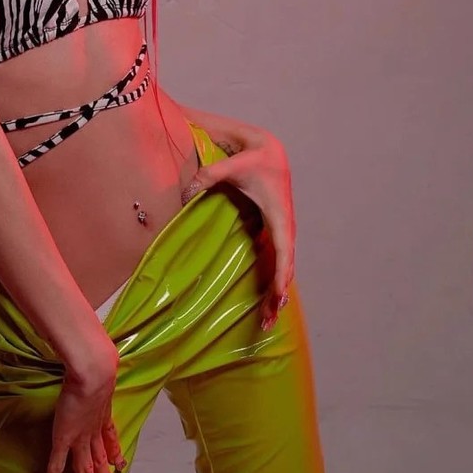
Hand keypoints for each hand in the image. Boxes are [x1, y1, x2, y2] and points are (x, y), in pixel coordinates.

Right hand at [45, 345, 125, 472]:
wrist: (93, 371)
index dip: (115, 451)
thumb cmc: (98, 366)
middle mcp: (94, 428)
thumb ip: (102, 370)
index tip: (120, 462)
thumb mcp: (104, 370)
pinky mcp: (65, 437)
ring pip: (85, 466)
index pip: (110, 436)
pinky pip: (57, 462)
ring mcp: (80, 436)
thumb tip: (107, 359)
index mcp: (103, 412)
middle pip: (100, 457)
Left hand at [180, 125, 294, 330]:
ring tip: (267, 321)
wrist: (271, 150)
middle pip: (286, 267)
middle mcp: (284, 226)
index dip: (281, 274)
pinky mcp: (275, 232)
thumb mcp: (232, 165)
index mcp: (278, 214)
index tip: (278, 296)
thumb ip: (209, 175)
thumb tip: (185, 191)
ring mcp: (282, 231)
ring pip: (284, 268)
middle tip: (268, 321)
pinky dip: (274, 281)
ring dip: (277, 293)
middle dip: (278, 294)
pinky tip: (267, 301)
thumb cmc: (253, 159)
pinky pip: (278, 262)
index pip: (283, 250)